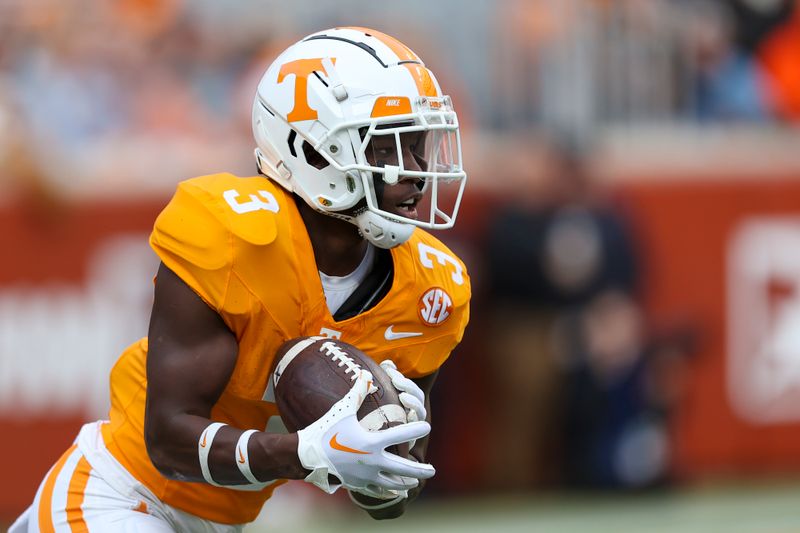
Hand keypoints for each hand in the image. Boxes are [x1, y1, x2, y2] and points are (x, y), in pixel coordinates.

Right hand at [296, 369, 434, 496]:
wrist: (308, 456)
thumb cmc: (326, 430)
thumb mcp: (343, 410)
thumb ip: (357, 392)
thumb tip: (366, 374)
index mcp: (372, 442)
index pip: (401, 435)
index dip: (416, 429)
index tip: (427, 426)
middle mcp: (373, 461)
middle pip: (403, 468)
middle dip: (420, 470)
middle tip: (432, 470)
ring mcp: (366, 476)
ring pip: (393, 482)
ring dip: (406, 481)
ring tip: (415, 482)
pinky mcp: (358, 484)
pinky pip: (377, 490)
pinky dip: (388, 491)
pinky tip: (396, 493)